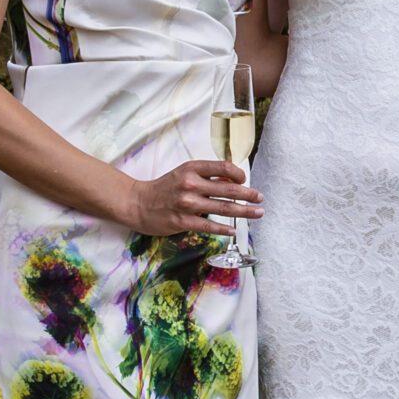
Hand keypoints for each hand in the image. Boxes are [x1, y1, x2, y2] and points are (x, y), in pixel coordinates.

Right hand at [130, 160, 261, 236]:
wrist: (137, 203)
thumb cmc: (165, 188)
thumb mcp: (184, 173)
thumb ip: (206, 176)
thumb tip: (232, 180)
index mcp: (192, 168)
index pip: (223, 167)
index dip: (238, 173)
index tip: (244, 180)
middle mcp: (190, 184)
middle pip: (228, 189)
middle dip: (248, 194)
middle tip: (260, 198)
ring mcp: (187, 203)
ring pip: (223, 208)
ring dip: (244, 211)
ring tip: (257, 213)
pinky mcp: (182, 221)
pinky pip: (209, 226)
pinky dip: (224, 228)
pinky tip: (234, 230)